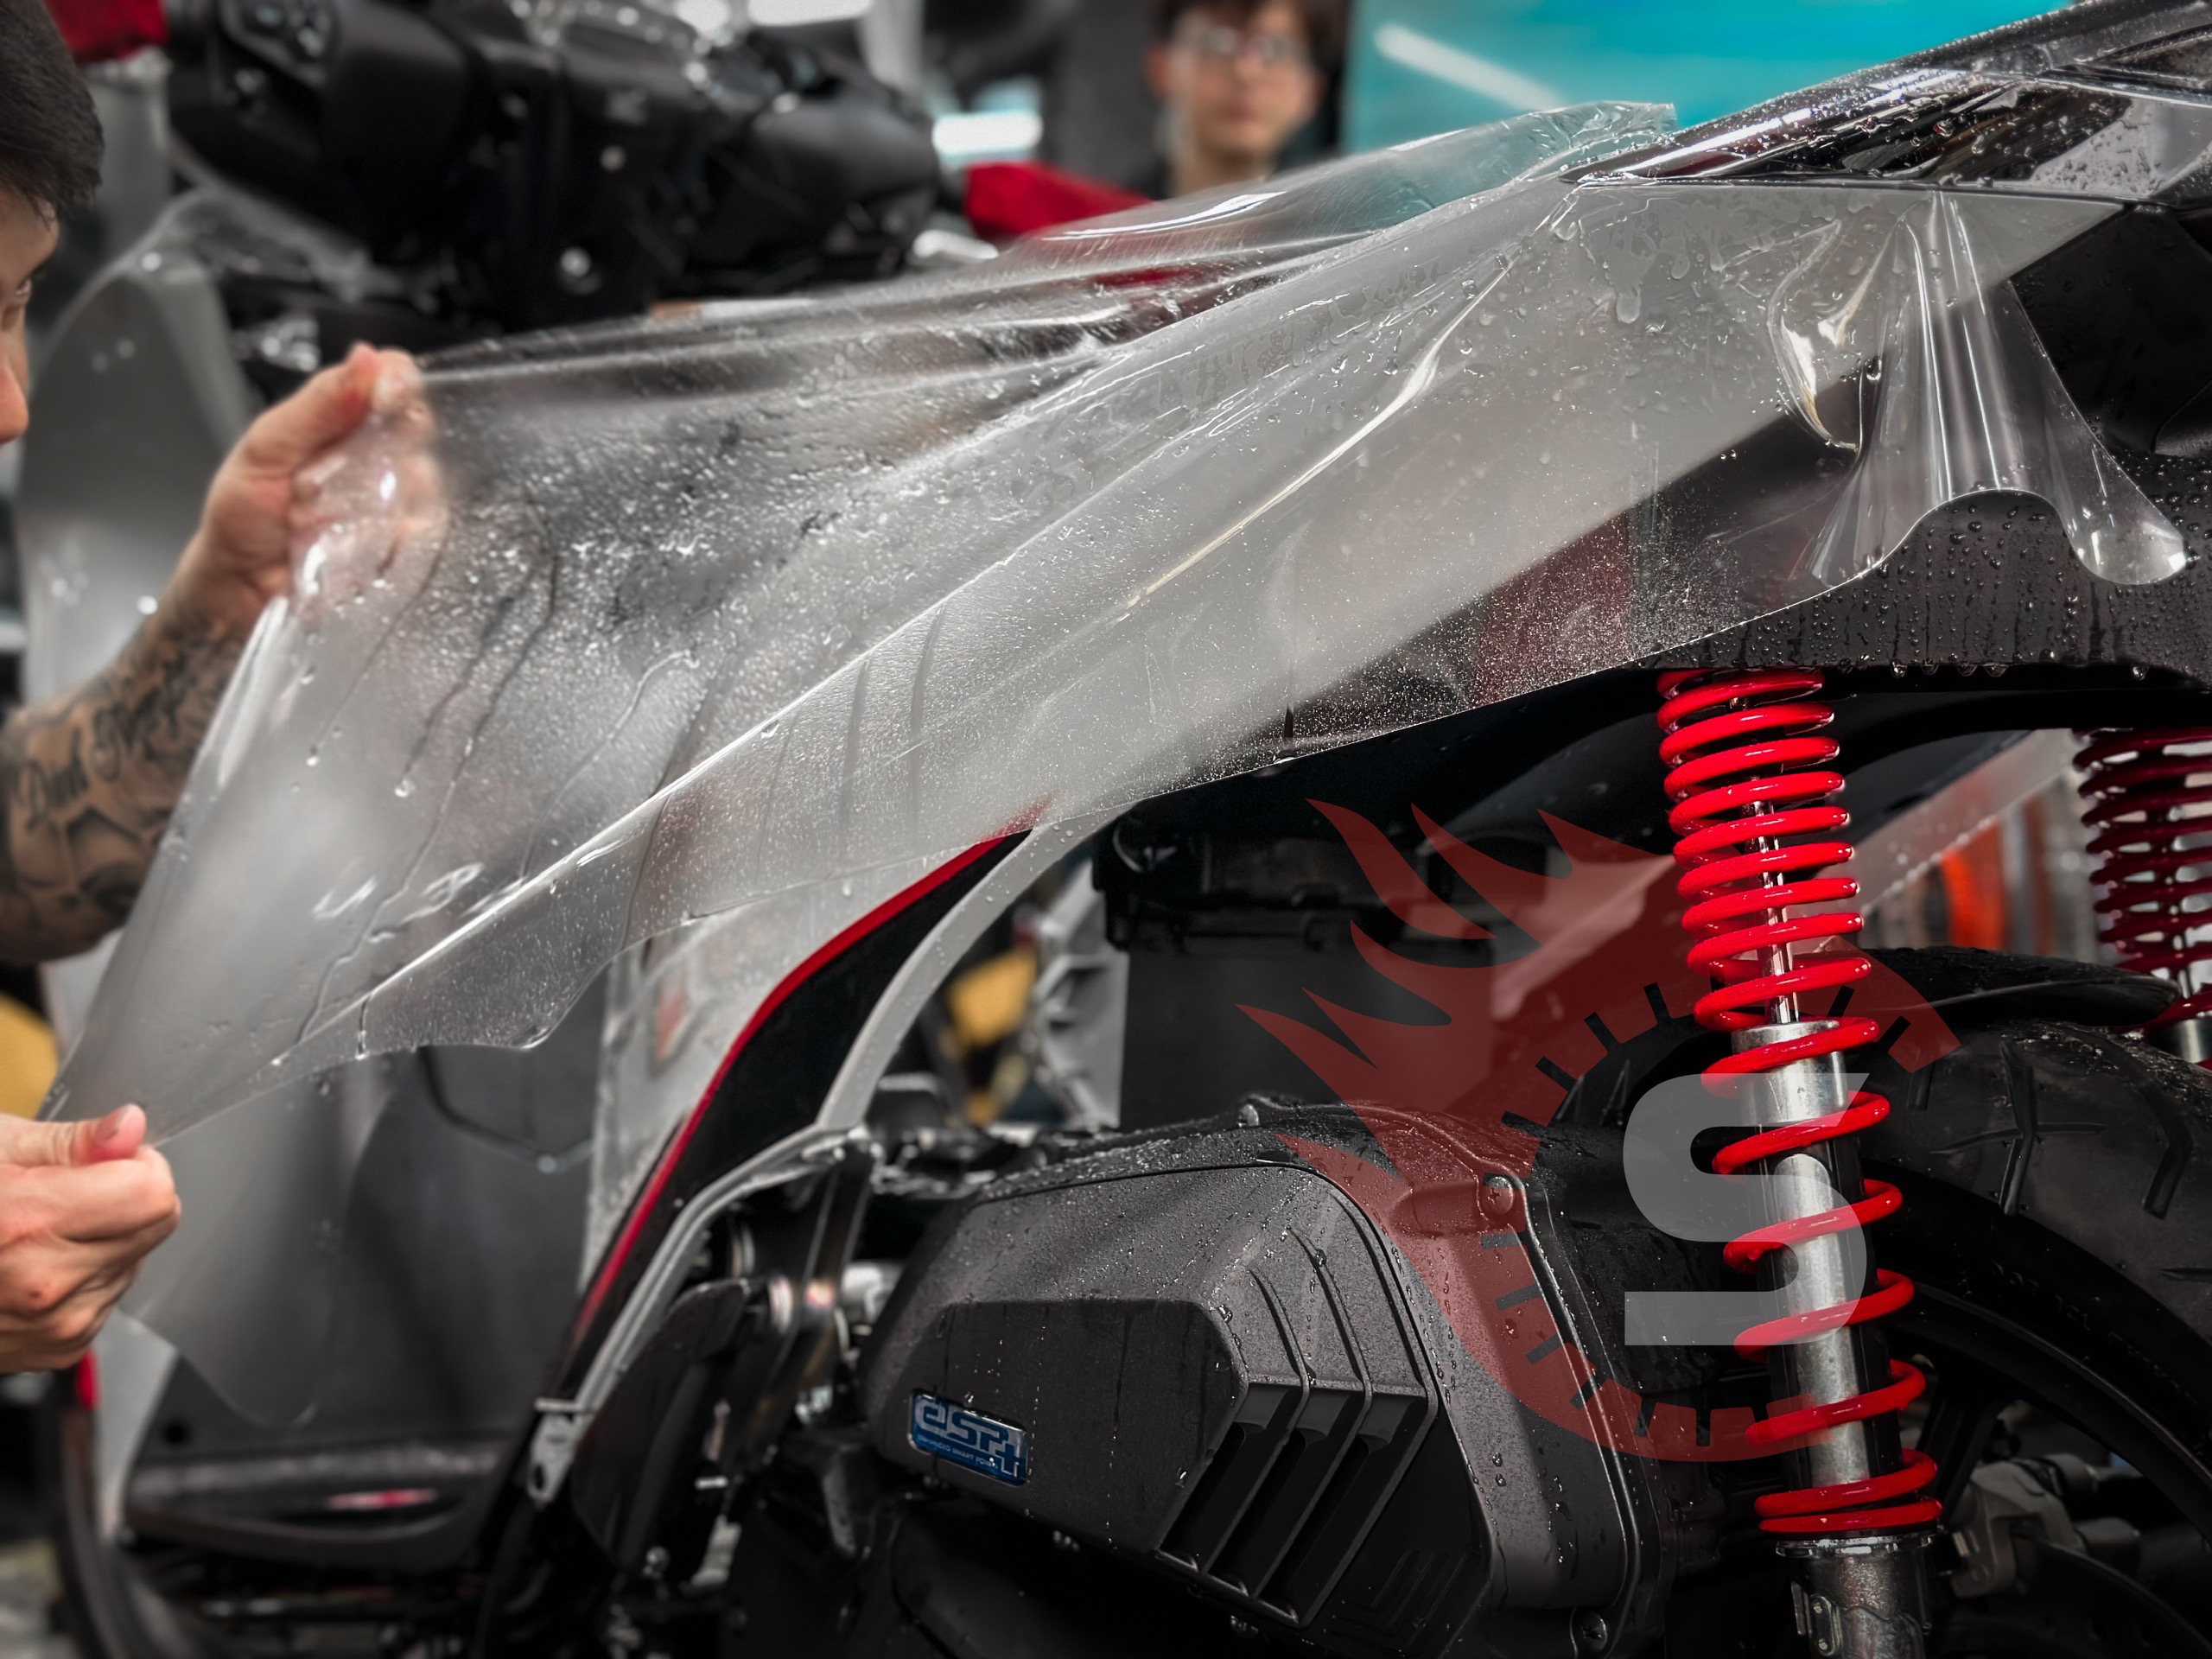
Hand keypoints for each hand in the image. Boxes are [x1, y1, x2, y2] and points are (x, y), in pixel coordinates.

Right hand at [0, 1106, 177, 1370]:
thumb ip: (72, 1141)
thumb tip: (130, 1127)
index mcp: (30, 1224)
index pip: (154, 1194)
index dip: (138, 1166)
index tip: (110, 1161)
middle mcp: (47, 1283)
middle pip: (155, 1226)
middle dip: (123, 1202)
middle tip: (62, 1196)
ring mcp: (56, 1324)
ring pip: (135, 1261)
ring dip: (104, 1243)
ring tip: (36, 1236)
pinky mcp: (61, 1347)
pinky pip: (110, 1296)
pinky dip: (85, 1278)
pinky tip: (35, 1267)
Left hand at [171, 344, 421, 638]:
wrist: (237, 589)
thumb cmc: (241, 516)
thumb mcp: (265, 449)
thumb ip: (315, 407)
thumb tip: (366, 357)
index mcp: (340, 417)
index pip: (393, 377)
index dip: (398, 381)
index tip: (384, 399)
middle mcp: (375, 453)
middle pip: (421, 428)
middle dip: (391, 445)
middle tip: (345, 469)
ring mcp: (393, 500)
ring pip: (425, 482)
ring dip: (378, 498)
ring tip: (326, 518)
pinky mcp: (404, 545)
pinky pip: (423, 533)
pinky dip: (391, 537)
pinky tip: (353, 546)